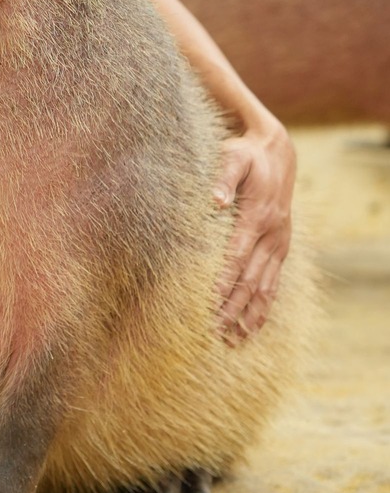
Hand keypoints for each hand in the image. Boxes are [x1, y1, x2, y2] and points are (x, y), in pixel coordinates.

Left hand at [214, 113, 294, 342]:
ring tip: (235, 340)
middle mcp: (273, 234)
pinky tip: (253, 326)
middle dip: (233, 306)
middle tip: (215, 331)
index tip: (210, 300)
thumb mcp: (233, 157)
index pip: (238, 255)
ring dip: (250, 314)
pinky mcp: (281, 248)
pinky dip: (264, 306)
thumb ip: (223, 178)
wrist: (278, 152)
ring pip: (265, 287)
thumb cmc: (247, 155)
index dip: (224, 279)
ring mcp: (280, 243)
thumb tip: (214, 200)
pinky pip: (274, 282)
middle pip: (251, 278)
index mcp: (258, 216)